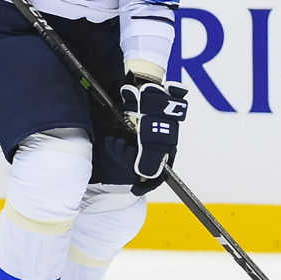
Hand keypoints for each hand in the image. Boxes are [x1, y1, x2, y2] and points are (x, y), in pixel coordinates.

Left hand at [108, 80, 188, 194]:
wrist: (142, 89)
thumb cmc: (154, 112)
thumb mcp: (154, 139)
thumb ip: (150, 160)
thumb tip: (146, 178)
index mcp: (166, 149)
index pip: (161, 174)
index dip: (149, 184)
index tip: (136, 190)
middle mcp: (154, 147)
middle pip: (140, 168)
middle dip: (129, 160)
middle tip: (126, 147)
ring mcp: (140, 141)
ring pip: (127, 157)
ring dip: (120, 149)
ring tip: (120, 137)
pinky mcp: (128, 134)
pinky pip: (118, 147)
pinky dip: (113, 143)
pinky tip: (114, 135)